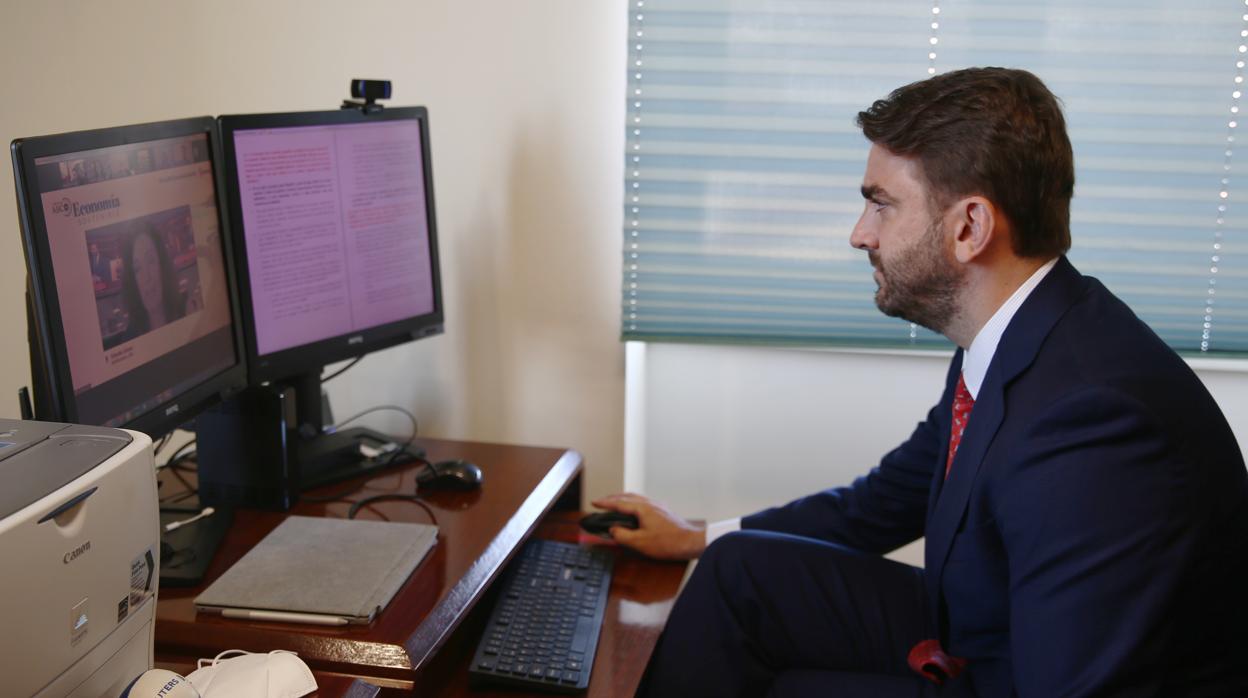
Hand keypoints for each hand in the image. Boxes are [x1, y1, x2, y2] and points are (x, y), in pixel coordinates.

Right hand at [589, 492, 705, 559]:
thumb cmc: (668, 542)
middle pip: (627, 496)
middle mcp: (650, 503)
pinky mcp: (663, 511)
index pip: (619, 503)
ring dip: (623, 499)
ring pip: (636, 498)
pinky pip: (643, 502)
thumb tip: (613, 530)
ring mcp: (657, 506)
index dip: (605, 503)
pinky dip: (633, 503)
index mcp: (642, 508)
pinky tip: (633, 510)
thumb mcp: (640, 542)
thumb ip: (622, 535)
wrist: (690, 542)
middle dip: (612, 498)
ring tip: (615, 504)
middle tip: (602, 502)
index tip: (594, 502)